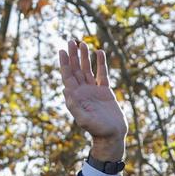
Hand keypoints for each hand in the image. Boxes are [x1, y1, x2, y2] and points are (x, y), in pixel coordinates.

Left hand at [58, 39, 126, 159]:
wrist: (112, 135)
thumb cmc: (97, 130)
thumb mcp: (84, 119)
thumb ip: (75, 106)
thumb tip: (66, 91)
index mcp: (76, 96)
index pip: (68, 76)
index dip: (65, 63)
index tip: (62, 50)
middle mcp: (83, 91)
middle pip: (76, 69)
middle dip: (73, 55)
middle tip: (71, 41)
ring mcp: (94, 90)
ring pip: (87, 69)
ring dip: (84, 57)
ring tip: (82, 43)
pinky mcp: (105, 91)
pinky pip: (102, 74)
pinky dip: (101, 63)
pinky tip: (99, 52)